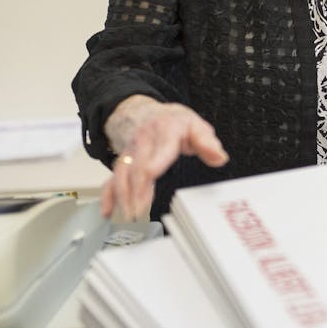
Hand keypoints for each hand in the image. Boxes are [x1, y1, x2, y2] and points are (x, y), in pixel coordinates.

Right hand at [102, 96, 228, 221]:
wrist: (146, 112)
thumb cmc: (172, 122)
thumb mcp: (195, 125)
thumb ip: (207, 142)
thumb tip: (219, 157)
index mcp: (166, 130)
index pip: (162, 146)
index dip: (155, 160)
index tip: (151, 174)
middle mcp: (144, 141)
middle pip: (137, 165)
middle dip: (136, 188)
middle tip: (139, 210)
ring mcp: (131, 152)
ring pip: (122, 174)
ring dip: (123, 195)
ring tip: (129, 215)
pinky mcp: (123, 162)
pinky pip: (112, 179)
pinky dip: (108, 195)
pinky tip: (108, 211)